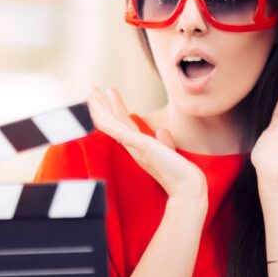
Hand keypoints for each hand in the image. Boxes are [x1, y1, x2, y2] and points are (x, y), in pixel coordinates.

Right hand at [87, 86, 206, 199]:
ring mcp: (135, 147)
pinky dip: (106, 123)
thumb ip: (164, 142)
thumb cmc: (180, 173)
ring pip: (110, 124)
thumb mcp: (169, 153)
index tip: (110, 91)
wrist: (187, 187)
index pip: (123, 124)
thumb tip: (162, 131)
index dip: (116, 108)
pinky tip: (97, 114)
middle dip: (100, 105)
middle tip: (90, 88)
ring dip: (99, 108)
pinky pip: (118, 132)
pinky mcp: (140, 146)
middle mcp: (133, 147)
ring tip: (90, 91)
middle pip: (112, 122)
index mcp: (139, 147)